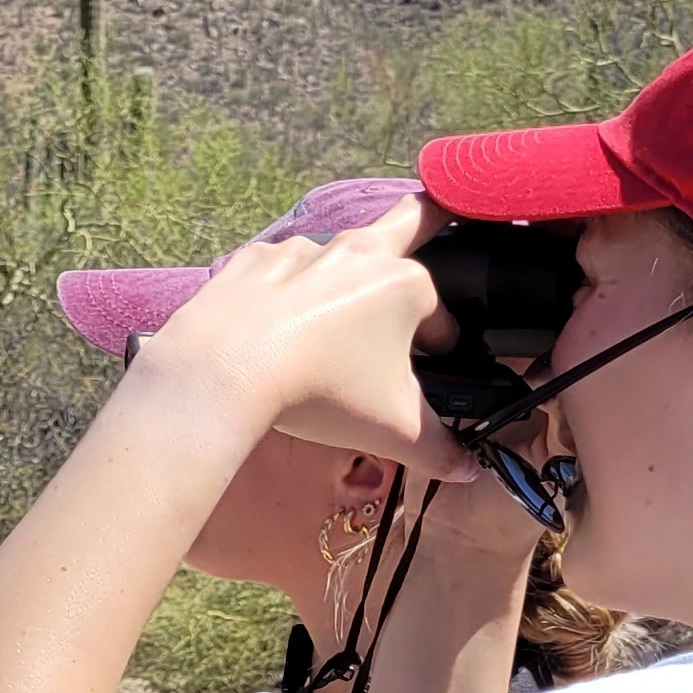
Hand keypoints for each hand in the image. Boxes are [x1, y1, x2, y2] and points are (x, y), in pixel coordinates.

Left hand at [130, 199, 468, 478]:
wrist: (224, 371)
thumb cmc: (322, 393)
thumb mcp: (393, 430)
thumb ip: (439, 450)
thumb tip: (468, 471)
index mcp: (405, 284)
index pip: (442, 317)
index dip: (441, 347)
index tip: (430, 370)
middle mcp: (358, 252)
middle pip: (408, 221)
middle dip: (426, 223)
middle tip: (435, 222)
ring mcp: (302, 248)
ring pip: (336, 256)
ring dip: (341, 282)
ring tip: (329, 326)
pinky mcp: (254, 259)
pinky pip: (280, 270)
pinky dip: (285, 291)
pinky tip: (275, 326)